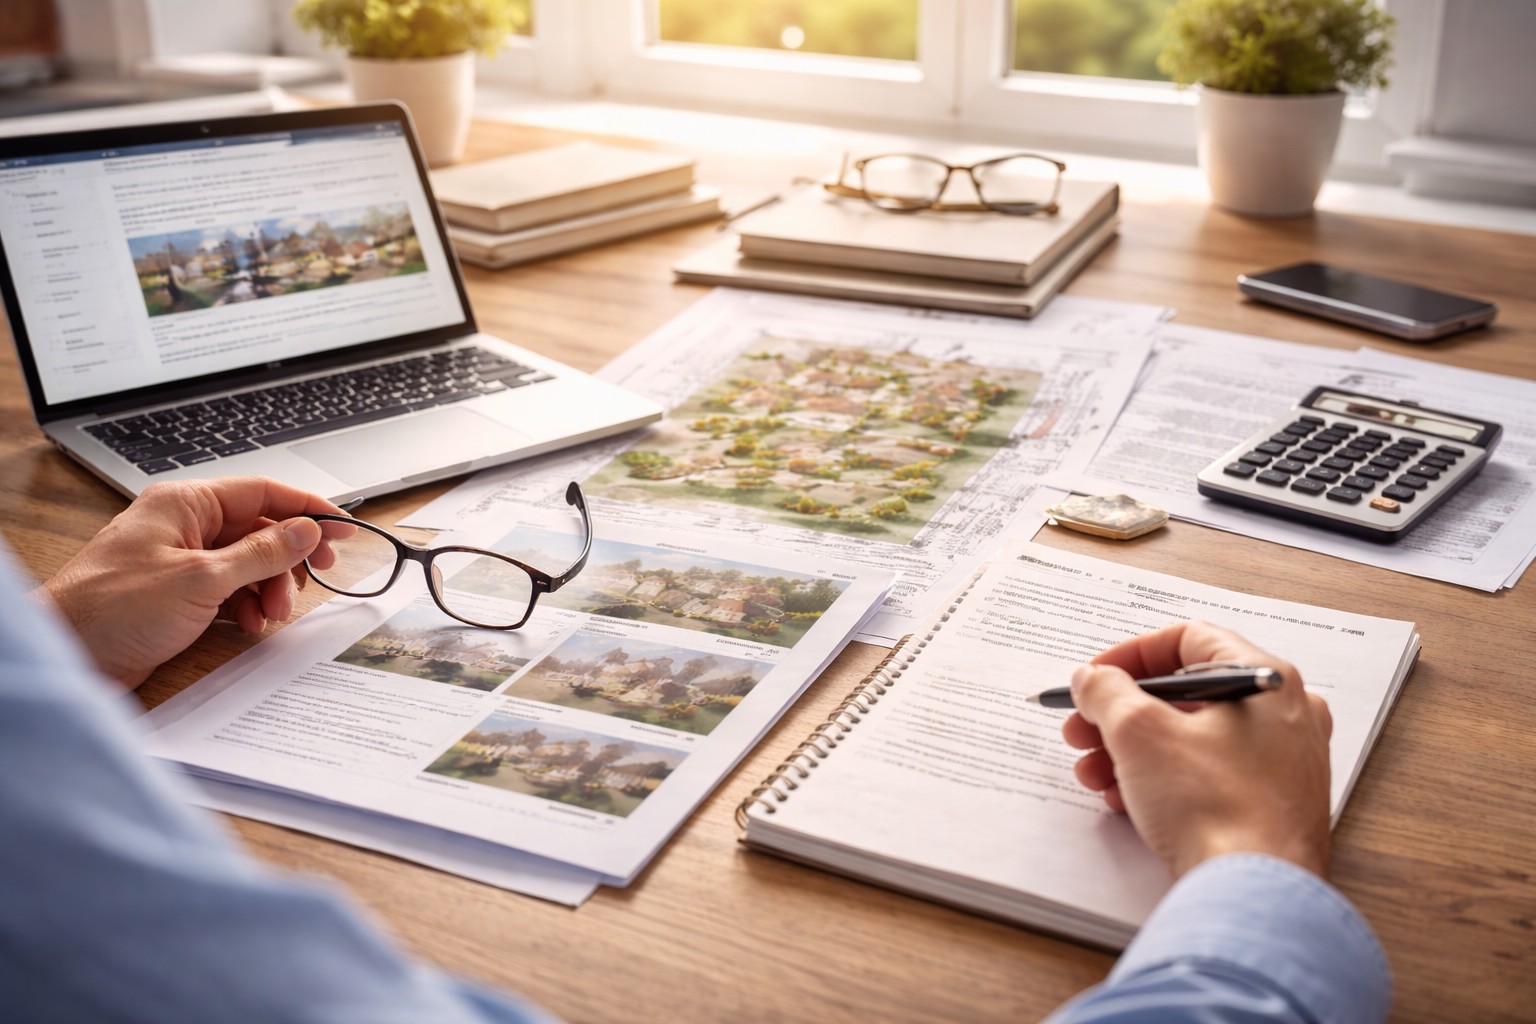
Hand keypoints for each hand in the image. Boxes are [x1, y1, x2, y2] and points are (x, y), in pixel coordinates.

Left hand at [35, 477, 342, 688]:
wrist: (65, 655)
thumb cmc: (112, 610)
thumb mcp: (202, 579)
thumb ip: (262, 553)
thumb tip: (306, 531)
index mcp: (185, 504)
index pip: (263, 493)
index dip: (309, 510)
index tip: (344, 528)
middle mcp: (184, 527)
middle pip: (260, 530)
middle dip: (289, 558)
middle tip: (319, 575)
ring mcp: (180, 561)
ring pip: (248, 564)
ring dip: (269, 588)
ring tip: (272, 614)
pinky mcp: (177, 595)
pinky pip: (230, 591)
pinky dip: (247, 606)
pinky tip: (250, 623)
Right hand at [1063, 621, 1333, 879]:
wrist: (1253, 895)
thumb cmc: (1215, 807)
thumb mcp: (1139, 732)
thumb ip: (1107, 691)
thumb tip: (1093, 678)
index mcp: (1264, 680)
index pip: (1188, 639)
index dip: (1130, 655)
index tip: (1095, 677)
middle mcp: (1284, 716)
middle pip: (1186, 693)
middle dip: (1121, 713)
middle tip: (1083, 729)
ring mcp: (1283, 764)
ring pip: (1193, 739)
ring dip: (1133, 751)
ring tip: (1094, 774)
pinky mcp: (1271, 806)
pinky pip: (1208, 777)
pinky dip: (1163, 781)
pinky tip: (1127, 802)